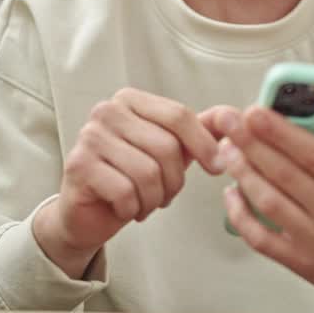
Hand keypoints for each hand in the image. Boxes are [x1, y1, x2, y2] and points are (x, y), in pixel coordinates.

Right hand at [33, 89, 224, 277]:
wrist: (88, 212)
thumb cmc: (130, 176)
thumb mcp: (171, 150)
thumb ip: (201, 130)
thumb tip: (235, 116)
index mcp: (131, 100)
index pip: (179, 115)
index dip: (204, 144)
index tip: (217, 167)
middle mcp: (107, 111)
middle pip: (166, 147)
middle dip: (174, 181)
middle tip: (164, 194)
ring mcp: (90, 136)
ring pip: (147, 172)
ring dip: (154, 198)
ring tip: (145, 202)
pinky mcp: (78, 165)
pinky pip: (125, 191)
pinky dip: (133, 208)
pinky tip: (125, 207)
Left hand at [219, 107, 313, 312]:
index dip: (282, 132)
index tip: (258, 112)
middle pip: (284, 174)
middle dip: (251, 144)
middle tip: (230, 122)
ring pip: (269, 201)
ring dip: (243, 173)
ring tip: (228, 149)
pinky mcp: (299, 260)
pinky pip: (261, 237)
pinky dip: (240, 215)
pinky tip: (231, 193)